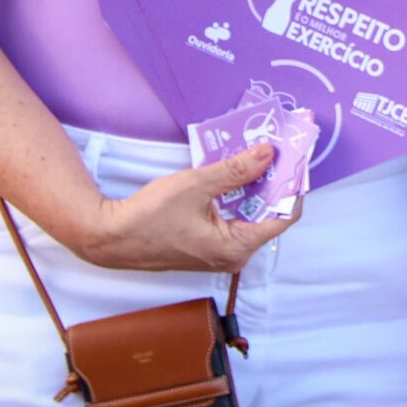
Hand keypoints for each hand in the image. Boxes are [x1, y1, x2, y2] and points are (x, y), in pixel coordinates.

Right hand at [68, 144, 296, 273]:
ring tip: (258, 155)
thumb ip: (235, 170)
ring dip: (254, 187)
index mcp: (237, 247)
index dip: (292, 186)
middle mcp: (233, 255)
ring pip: (249, 215)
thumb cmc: (149, 217)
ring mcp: (219, 253)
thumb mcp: (195, 186)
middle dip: (274, 182)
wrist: (110, 237)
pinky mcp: (207, 246)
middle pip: (268, 215)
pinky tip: (234, 173)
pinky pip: (232, 219)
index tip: (296, 159)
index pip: (283, 216)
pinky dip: (237, 197)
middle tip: (277, 151)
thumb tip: (268, 154)